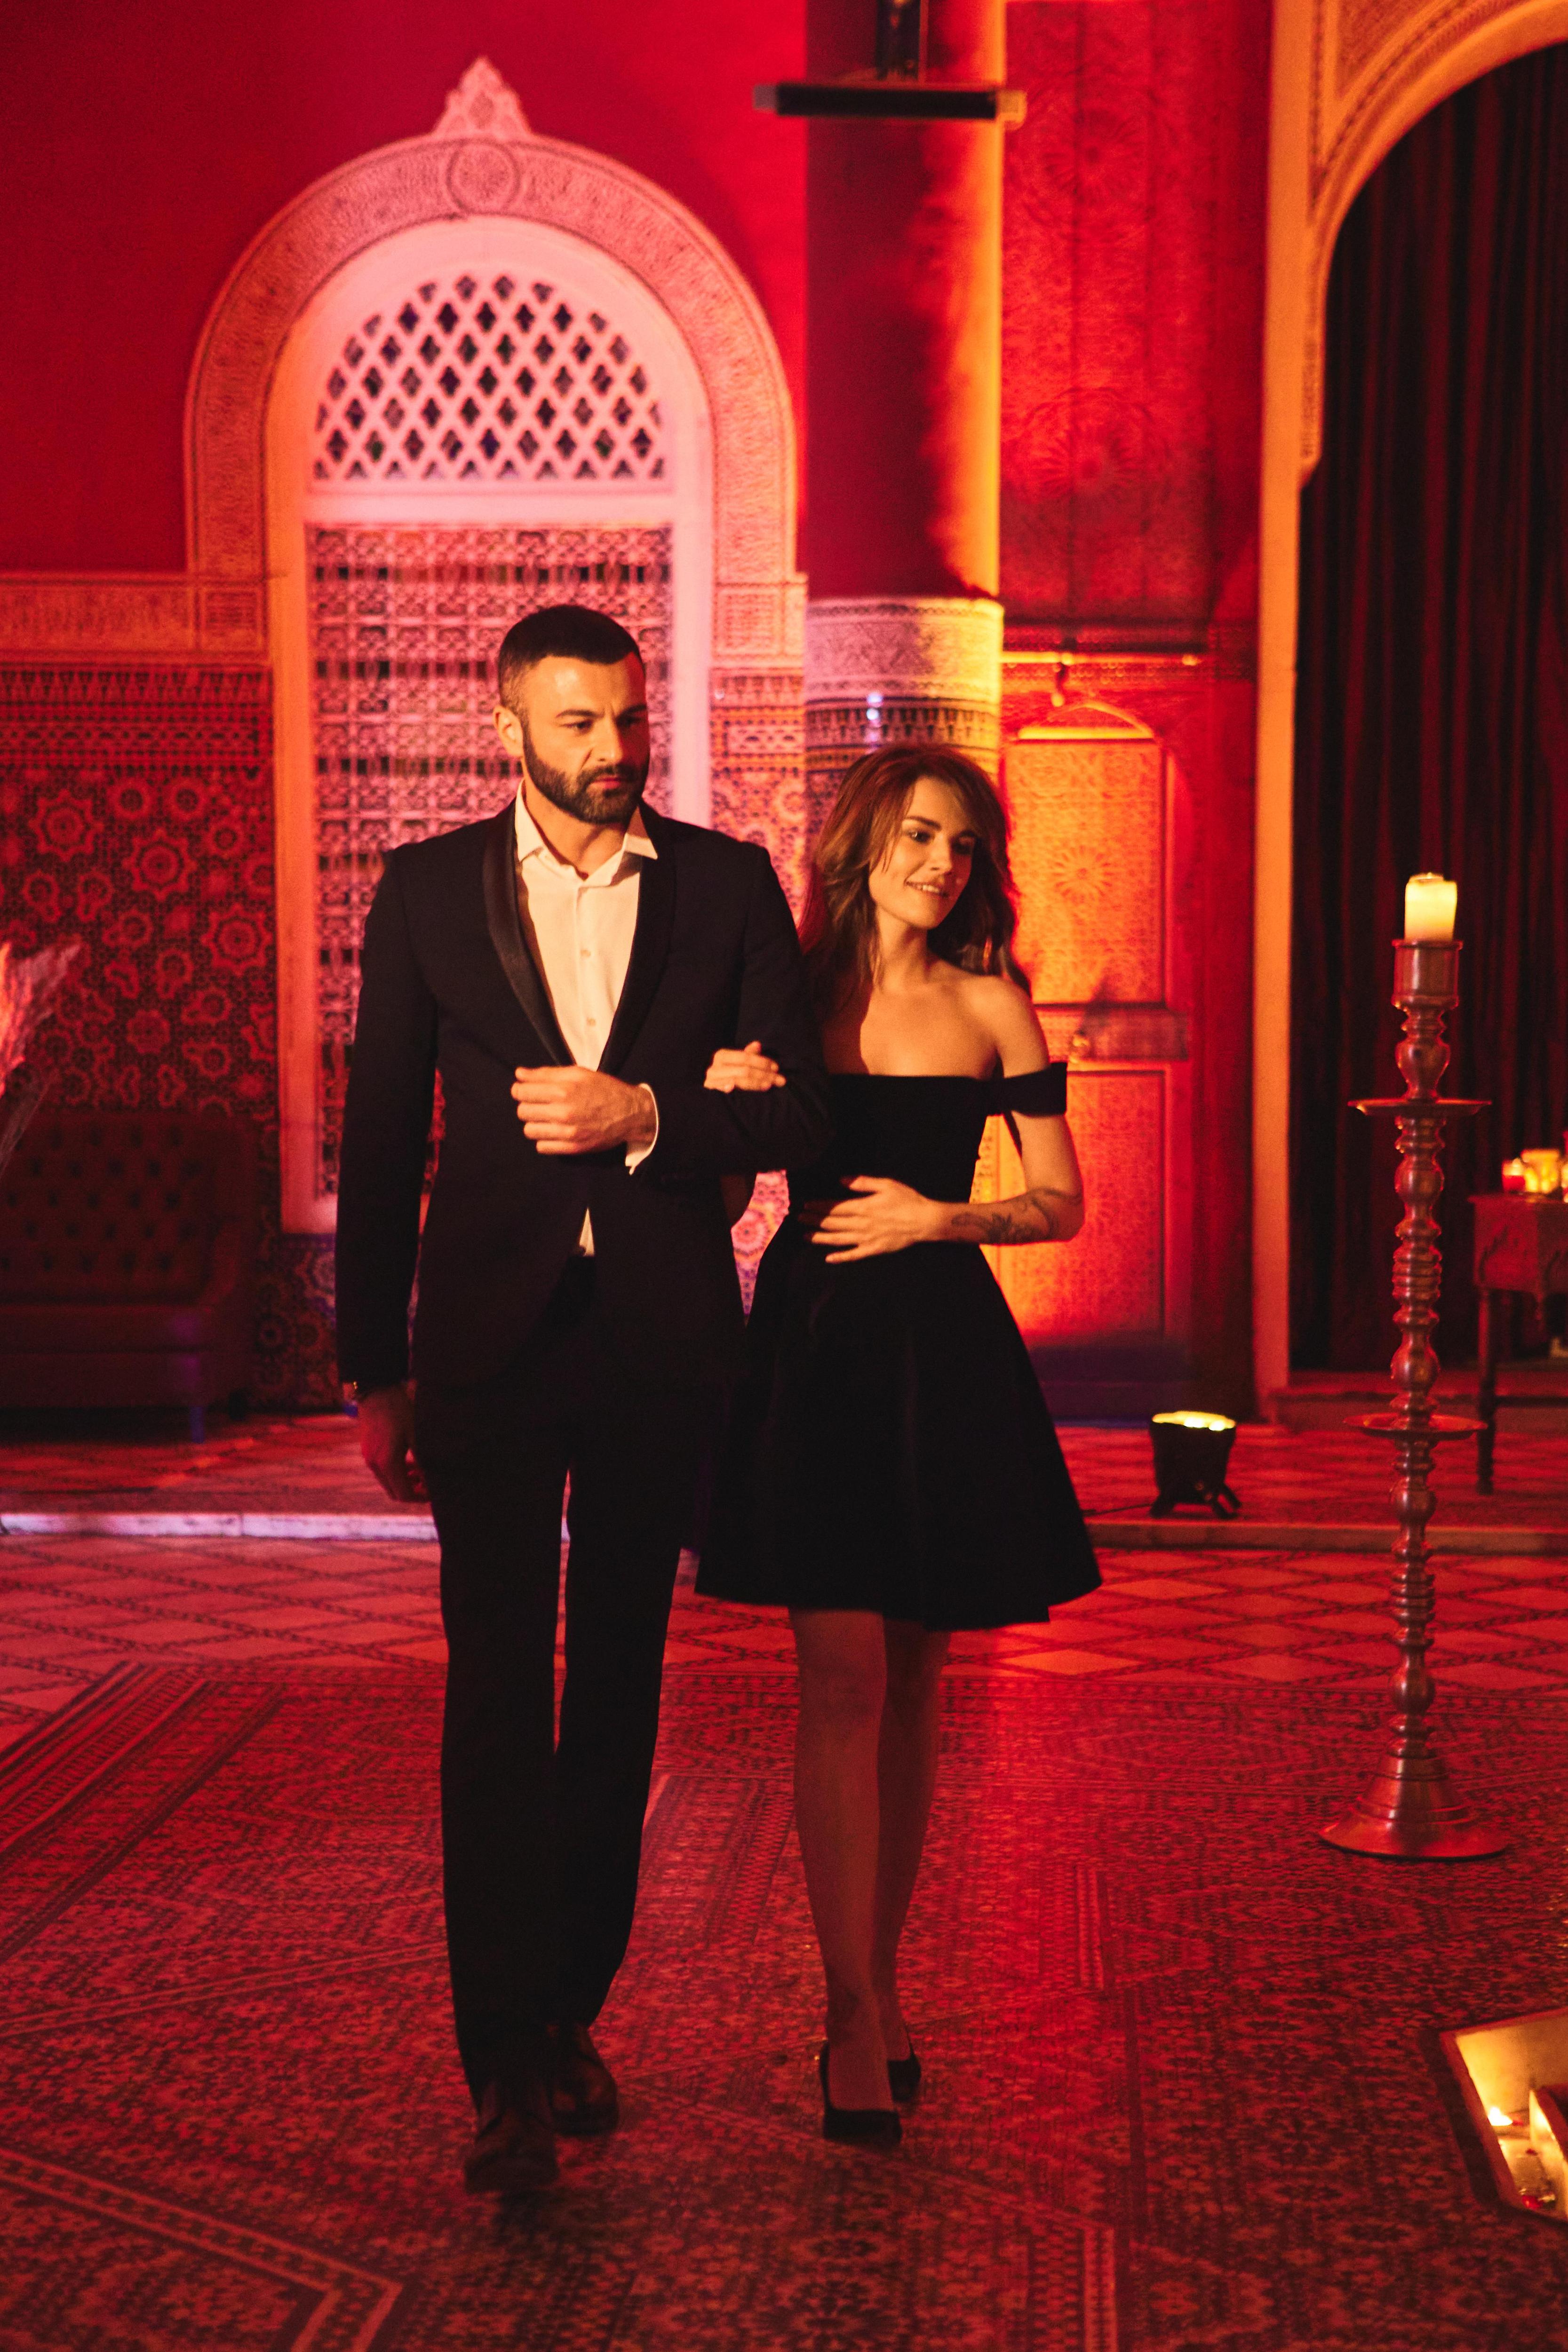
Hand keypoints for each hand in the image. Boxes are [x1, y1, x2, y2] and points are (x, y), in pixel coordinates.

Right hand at [356, 1382, 422, 1501]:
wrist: (375, 1390)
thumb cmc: (399, 1409)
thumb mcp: (416, 1434)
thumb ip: (423, 1460)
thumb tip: (433, 1479)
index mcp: (387, 1463)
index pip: (404, 1495)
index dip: (421, 1497)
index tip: (434, 1491)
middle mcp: (374, 1464)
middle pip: (394, 1492)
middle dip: (413, 1491)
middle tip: (429, 1483)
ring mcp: (368, 1458)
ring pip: (388, 1482)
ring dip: (405, 1481)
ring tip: (421, 1471)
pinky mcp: (367, 1450)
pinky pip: (382, 1470)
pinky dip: (396, 1472)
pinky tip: (409, 1460)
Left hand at [511, 1065, 655, 1153]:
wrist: (629, 1113)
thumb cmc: (604, 1089)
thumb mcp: (578, 1073)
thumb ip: (546, 1074)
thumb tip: (519, 1074)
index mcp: (563, 1090)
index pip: (522, 1092)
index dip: (519, 1090)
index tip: (524, 1090)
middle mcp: (563, 1112)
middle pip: (523, 1112)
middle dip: (527, 1106)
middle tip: (538, 1104)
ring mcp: (567, 1133)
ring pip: (529, 1131)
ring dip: (534, 1123)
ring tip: (546, 1118)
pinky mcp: (572, 1148)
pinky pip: (542, 1147)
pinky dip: (544, 1139)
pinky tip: (554, 1131)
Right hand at [704, 1040, 784, 1092]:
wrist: (704, 1086)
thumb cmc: (724, 1073)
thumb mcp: (735, 1062)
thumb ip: (747, 1055)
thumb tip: (758, 1044)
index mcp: (722, 1055)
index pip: (746, 1057)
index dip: (762, 1062)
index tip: (776, 1068)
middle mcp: (716, 1066)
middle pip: (744, 1070)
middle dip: (764, 1075)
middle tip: (779, 1080)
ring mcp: (712, 1079)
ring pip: (738, 1080)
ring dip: (755, 1083)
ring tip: (769, 1085)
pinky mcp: (710, 1090)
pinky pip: (721, 1089)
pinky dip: (727, 1088)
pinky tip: (733, 1088)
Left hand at [800, 1176, 942, 1261]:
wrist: (925, 1221)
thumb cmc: (907, 1200)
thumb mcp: (886, 1184)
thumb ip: (862, 1182)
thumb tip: (841, 1180)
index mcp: (863, 1207)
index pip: (834, 1207)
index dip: (818, 1206)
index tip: (804, 1205)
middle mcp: (861, 1224)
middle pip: (832, 1223)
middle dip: (813, 1220)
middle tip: (797, 1218)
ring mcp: (866, 1239)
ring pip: (838, 1239)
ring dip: (820, 1238)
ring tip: (804, 1236)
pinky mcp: (874, 1250)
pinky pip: (854, 1255)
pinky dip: (840, 1257)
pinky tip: (828, 1258)